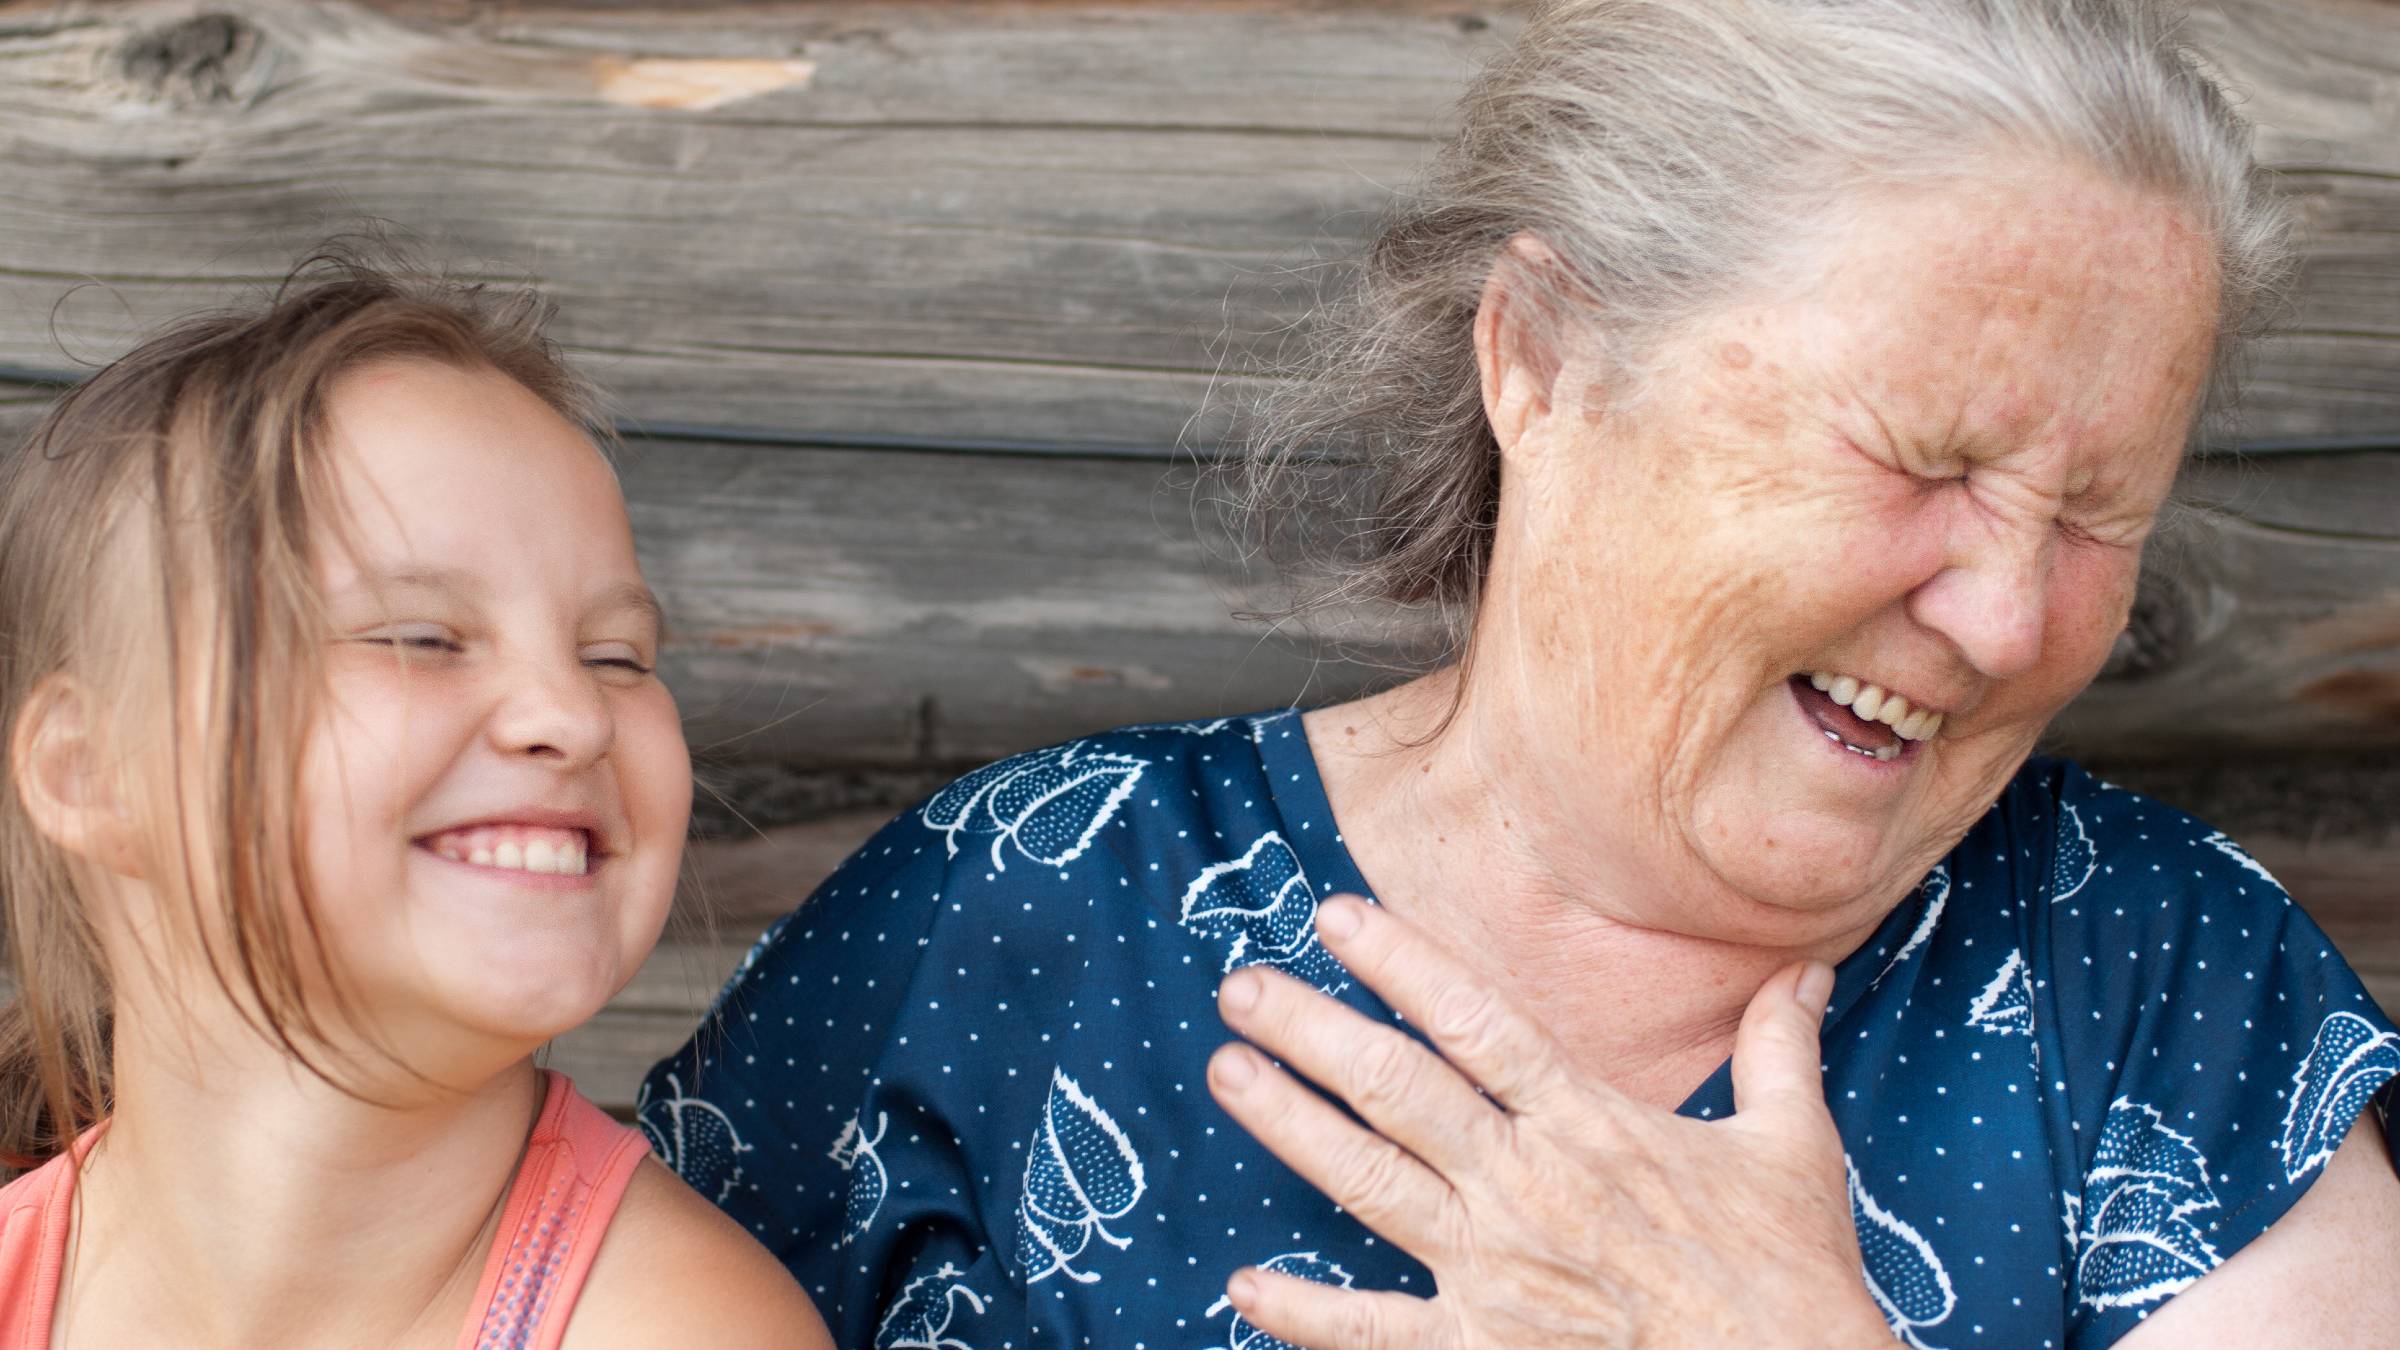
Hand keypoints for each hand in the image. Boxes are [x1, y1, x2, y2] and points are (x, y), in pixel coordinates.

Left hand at [1206, 895, 1892, 1348]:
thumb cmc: (1791, 1280)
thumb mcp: (1792, 1149)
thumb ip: (1777, 1049)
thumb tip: (1807, 969)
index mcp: (1591, 1127)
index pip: (1476, 1022)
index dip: (1400, 962)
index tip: (1334, 917)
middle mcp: (1527, 1189)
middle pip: (1397, 1089)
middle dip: (1311, 1031)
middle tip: (1239, 988)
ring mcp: (1495, 1276)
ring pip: (1368, 1184)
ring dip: (1290, 1126)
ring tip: (1227, 1073)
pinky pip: (1374, 1332)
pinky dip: (1305, 1312)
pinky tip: (1245, 1285)